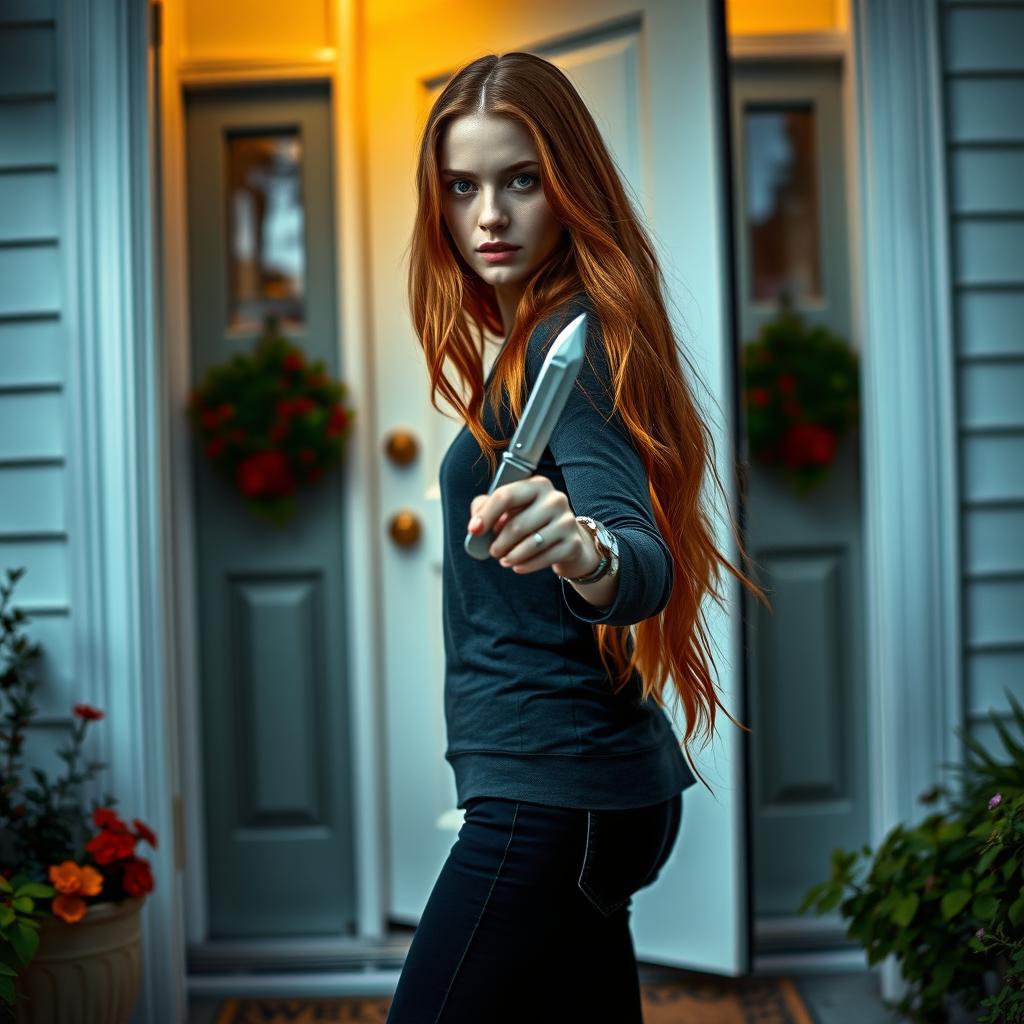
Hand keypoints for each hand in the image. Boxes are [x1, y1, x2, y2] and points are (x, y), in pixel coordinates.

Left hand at [467, 476, 601, 576]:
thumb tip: (476, 524)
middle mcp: (555, 499)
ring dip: (511, 556)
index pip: (506, 496)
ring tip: (504, 560)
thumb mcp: (509, 508)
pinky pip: (543, 558)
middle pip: (517, 525)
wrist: (568, 540)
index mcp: (537, 485)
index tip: (473, 530)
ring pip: (530, 544)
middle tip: (493, 552)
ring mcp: (567, 521)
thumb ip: (486, 507)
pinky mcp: (573, 543)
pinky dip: (526, 565)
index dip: (486, 514)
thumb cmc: (531, 521)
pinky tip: (518, 566)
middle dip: (499, 542)